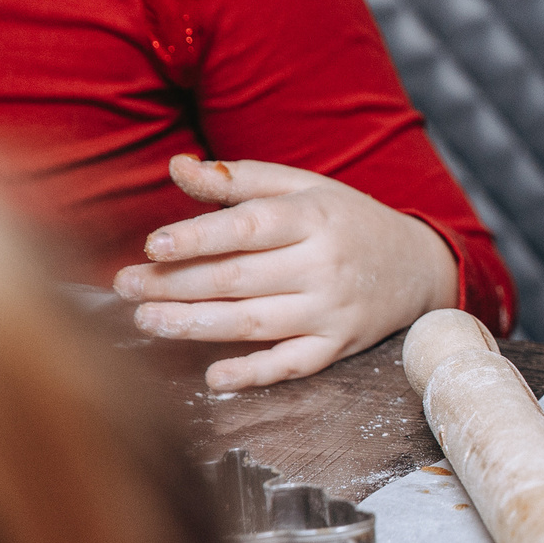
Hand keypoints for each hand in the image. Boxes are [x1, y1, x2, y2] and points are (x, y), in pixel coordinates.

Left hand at [113, 154, 459, 390]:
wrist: (418, 265)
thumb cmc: (347, 220)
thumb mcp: (302, 187)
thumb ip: (238, 180)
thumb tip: (177, 166)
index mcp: (313, 218)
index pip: (248, 229)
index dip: (198, 238)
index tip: (152, 246)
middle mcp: (324, 265)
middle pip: (239, 279)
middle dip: (175, 284)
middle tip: (125, 285)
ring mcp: (332, 310)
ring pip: (255, 323)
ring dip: (195, 325)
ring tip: (146, 321)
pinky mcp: (338, 346)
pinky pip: (292, 364)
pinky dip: (253, 373)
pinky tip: (213, 376)